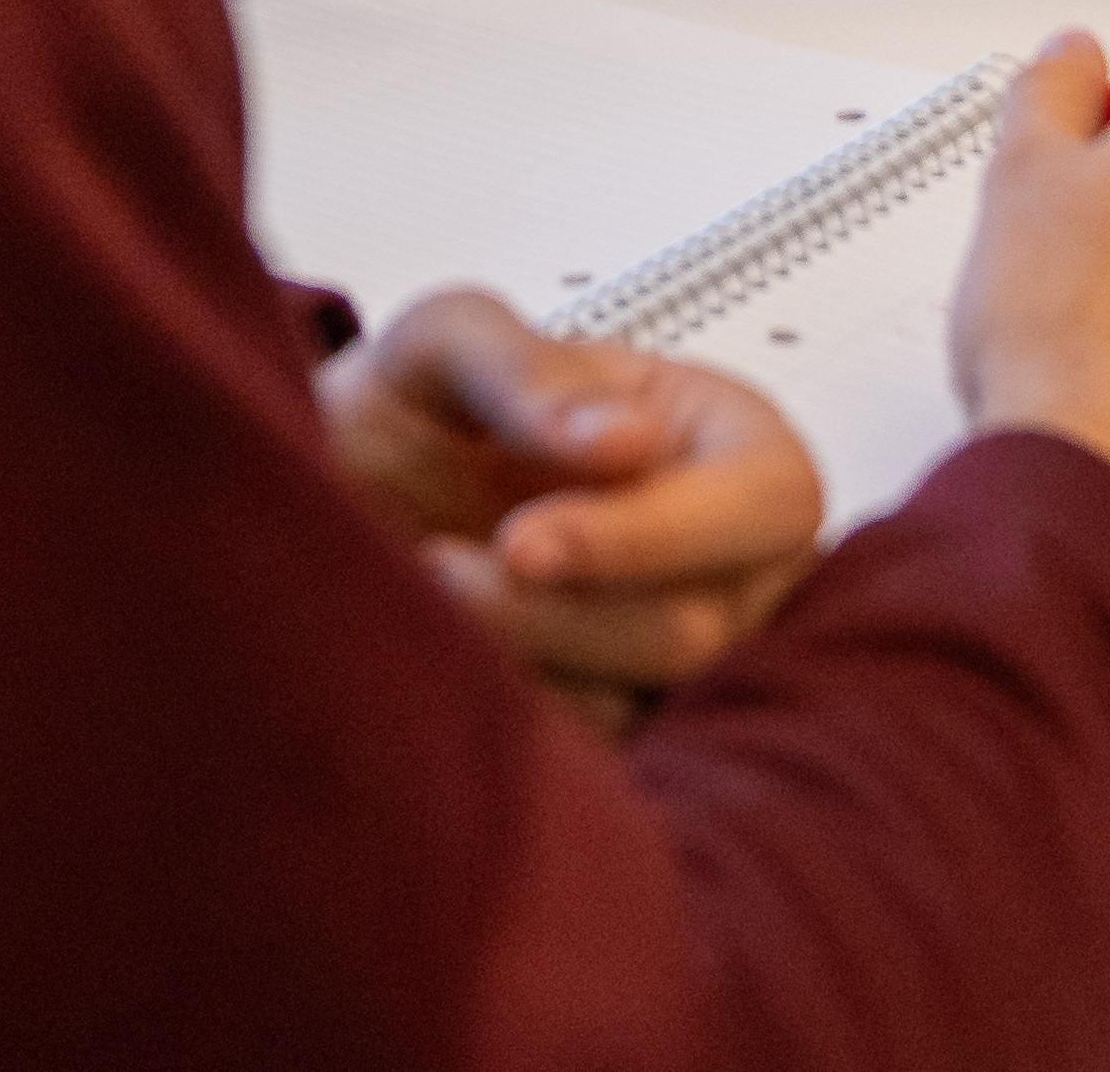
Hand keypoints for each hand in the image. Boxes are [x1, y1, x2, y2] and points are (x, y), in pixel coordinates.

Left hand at [319, 289, 828, 730]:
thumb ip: (525, 370)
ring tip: (432, 599)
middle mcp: (737, 566)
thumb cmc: (413, 416)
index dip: (650, 534)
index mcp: (731, 446)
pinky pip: (600, 764)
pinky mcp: (634, 735)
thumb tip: (629, 443)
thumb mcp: (444, 346)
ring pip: (642, 706)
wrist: (342, 509)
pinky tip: (458, 660)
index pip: (767, 503)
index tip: (519, 541)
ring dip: (522, 665)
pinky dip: (516, 719)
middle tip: (441, 569)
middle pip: (698, 630)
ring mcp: (692, 665)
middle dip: (554, 612)